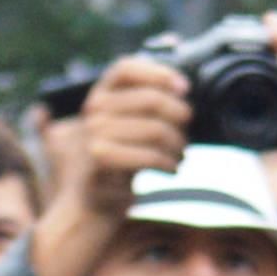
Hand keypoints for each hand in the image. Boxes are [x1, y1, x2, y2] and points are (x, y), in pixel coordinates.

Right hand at [33, 64, 189, 275]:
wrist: (91, 208)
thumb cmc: (119, 167)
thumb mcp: (132, 131)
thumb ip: (148, 108)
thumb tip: (182, 89)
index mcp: (100, 97)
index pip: (125, 68)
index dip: (158, 73)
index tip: (184, 89)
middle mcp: (92, 111)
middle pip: (151, 99)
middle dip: (180, 118)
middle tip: (184, 137)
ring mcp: (93, 135)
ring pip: (155, 129)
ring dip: (178, 145)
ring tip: (178, 157)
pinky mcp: (100, 161)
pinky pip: (148, 156)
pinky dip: (168, 164)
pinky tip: (170, 170)